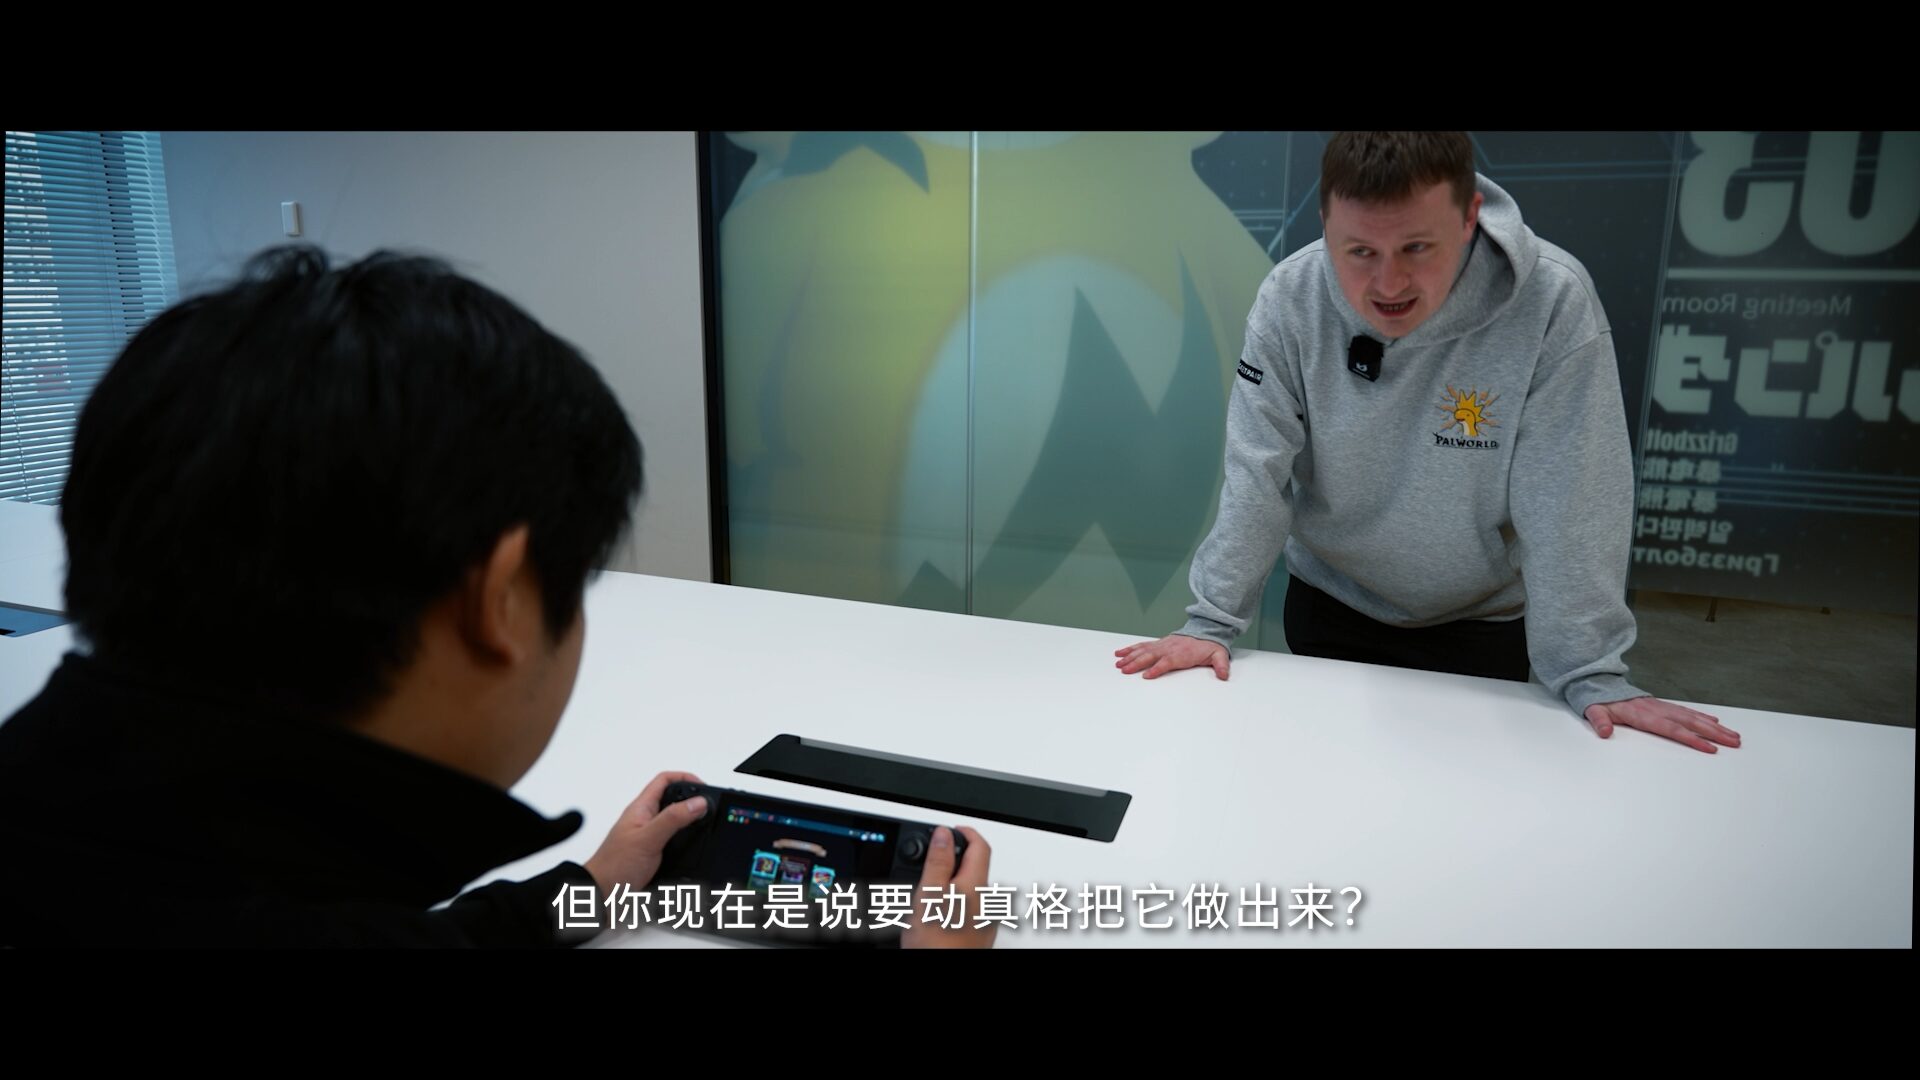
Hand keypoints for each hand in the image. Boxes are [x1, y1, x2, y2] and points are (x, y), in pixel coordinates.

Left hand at [583, 770, 707, 891]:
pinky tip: (694, 846)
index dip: (685, 778)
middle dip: (692, 799)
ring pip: (674, 820)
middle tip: (709, 807)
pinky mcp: (652, 853)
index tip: (704, 789)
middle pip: (673, 798)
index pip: (665, 780)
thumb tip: (698, 802)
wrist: (601, 894)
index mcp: (641, 809)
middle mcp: (645, 819)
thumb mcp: (648, 838)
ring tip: (705, 824)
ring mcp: (648, 836)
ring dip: (691, 820)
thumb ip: (673, 819)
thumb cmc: (614, 866)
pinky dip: (687, 840)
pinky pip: (674, 839)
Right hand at [901, 827, 996, 948]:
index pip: (980, 845)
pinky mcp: (978, 936)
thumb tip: (944, 833)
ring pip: (970, 891)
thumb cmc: (938, 944)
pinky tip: (936, 916)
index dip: (966, 832)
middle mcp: (986, 902)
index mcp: (976, 885)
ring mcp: (984, 921)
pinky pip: (968, 910)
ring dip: (952, 883)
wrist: (944, 978)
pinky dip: (953, 904)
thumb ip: (938, 861)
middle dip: (955, 859)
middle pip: (975, 867)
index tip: (951, 830)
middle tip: (932, 858)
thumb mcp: (929, 895)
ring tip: (927, 892)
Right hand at [1114, 634, 1228, 679]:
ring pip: (1142, 651)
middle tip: (1124, 670)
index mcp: (1181, 654)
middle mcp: (1168, 649)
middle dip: (1136, 663)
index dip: (1156, 669)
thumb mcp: (1218, 655)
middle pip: (1150, 656)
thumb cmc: (1209, 646)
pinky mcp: (1158, 644)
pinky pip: (1141, 646)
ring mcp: (1161, 645)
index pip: (1166, 662)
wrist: (1205, 631)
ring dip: (1129, 657)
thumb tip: (1224, 675)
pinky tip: (1120, 653)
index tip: (1146, 676)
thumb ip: (1221, 665)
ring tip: (1118, 663)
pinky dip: (1130, 649)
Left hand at [1584, 698, 1741, 753]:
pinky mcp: (1663, 706)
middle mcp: (1658, 710)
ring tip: (1734, 736)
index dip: (1692, 739)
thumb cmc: (1599, 701)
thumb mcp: (1593, 711)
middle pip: (1690, 723)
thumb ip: (1599, 721)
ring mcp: (1663, 707)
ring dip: (1714, 727)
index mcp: (1643, 715)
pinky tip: (1715, 721)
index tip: (1710, 748)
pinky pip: (1687, 711)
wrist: (1600, 683)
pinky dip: (1702, 716)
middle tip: (1735, 743)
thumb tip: (1604, 732)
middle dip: (1714, 733)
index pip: (1672, 730)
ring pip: (1693, 717)